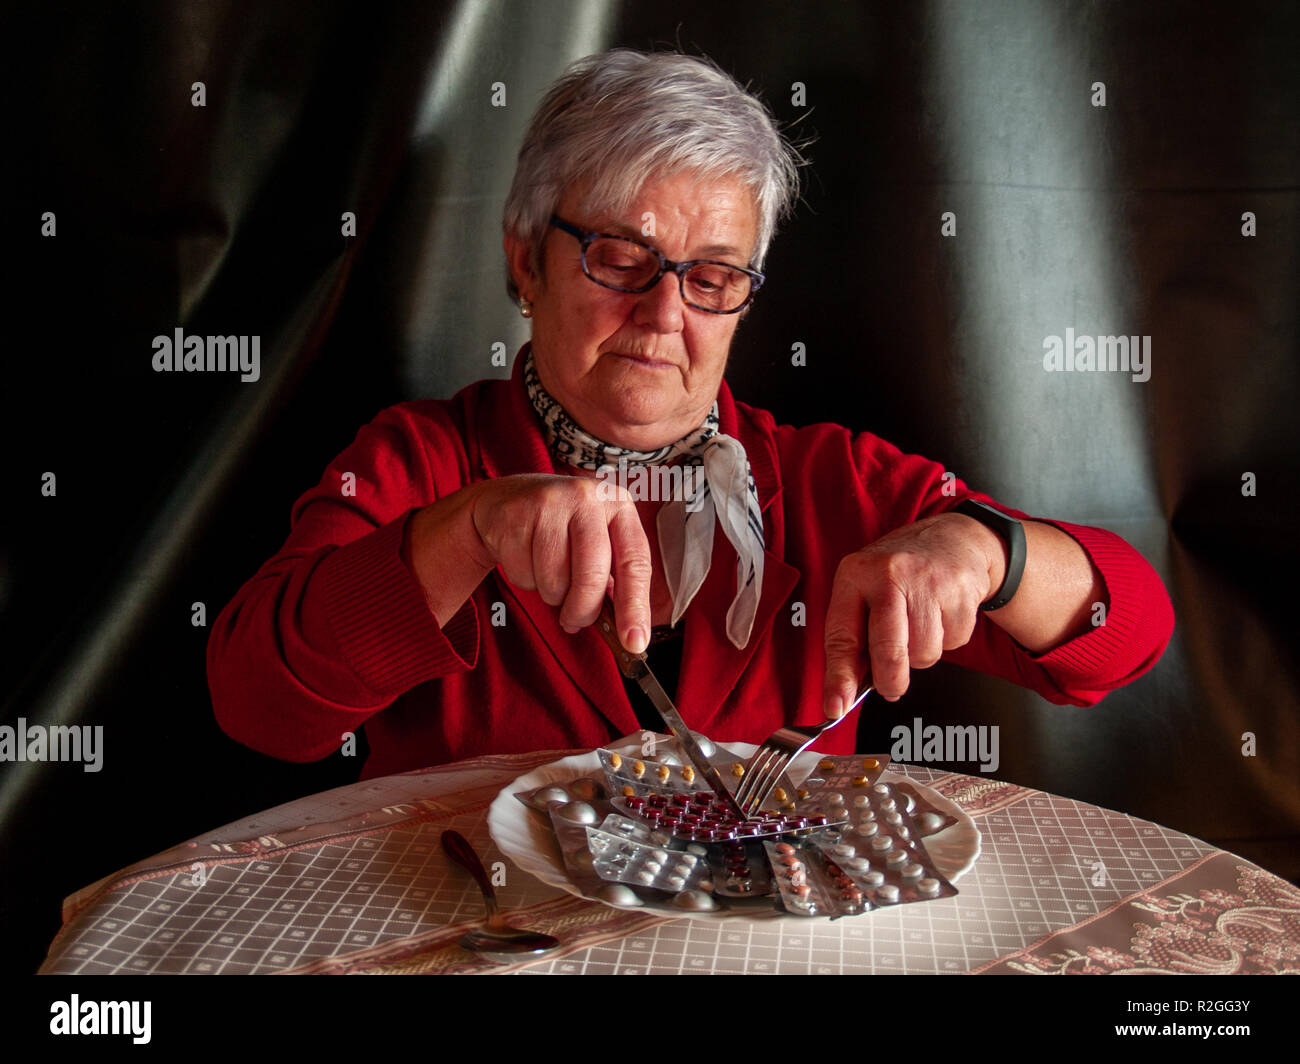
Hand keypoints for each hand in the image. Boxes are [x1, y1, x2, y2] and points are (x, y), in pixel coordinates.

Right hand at [463, 474, 652, 651]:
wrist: (505, 500)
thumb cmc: (560, 526)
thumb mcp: (595, 538)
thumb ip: (613, 577)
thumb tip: (625, 629)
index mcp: (617, 504)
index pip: (635, 561)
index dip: (635, 606)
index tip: (634, 641)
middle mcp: (586, 498)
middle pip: (592, 575)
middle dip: (583, 611)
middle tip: (575, 620)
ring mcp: (549, 504)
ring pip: (555, 580)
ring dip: (552, 593)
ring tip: (548, 571)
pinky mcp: (515, 517)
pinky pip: (523, 576)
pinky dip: (526, 581)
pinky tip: (527, 558)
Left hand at [822, 512, 1004, 714]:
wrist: (954, 540)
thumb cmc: (900, 573)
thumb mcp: (865, 588)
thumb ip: (854, 634)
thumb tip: (845, 692)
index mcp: (856, 574)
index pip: (842, 636)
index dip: (839, 678)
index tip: (836, 707)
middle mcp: (890, 575)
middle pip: (889, 652)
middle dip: (890, 681)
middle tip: (890, 687)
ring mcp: (929, 583)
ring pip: (923, 654)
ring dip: (921, 654)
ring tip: (918, 625)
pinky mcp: (961, 593)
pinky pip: (952, 644)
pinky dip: (947, 640)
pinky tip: (941, 615)